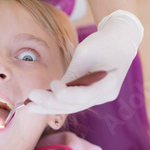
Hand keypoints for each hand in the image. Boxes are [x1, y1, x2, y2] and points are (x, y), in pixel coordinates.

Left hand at [26, 10, 143, 113]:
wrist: (120, 42)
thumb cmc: (102, 43)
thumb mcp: (85, 53)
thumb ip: (71, 74)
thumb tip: (52, 90)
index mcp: (108, 83)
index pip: (83, 96)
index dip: (64, 94)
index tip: (51, 84)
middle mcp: (105, 95)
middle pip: (75, 105)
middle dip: (50, 103)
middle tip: (29, 100)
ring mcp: (100, 98)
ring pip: (72, 107)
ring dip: (50, 107)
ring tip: (29, 107)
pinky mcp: (93, 96)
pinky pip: (74, 103)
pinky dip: (57, 103)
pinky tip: (40, 104)